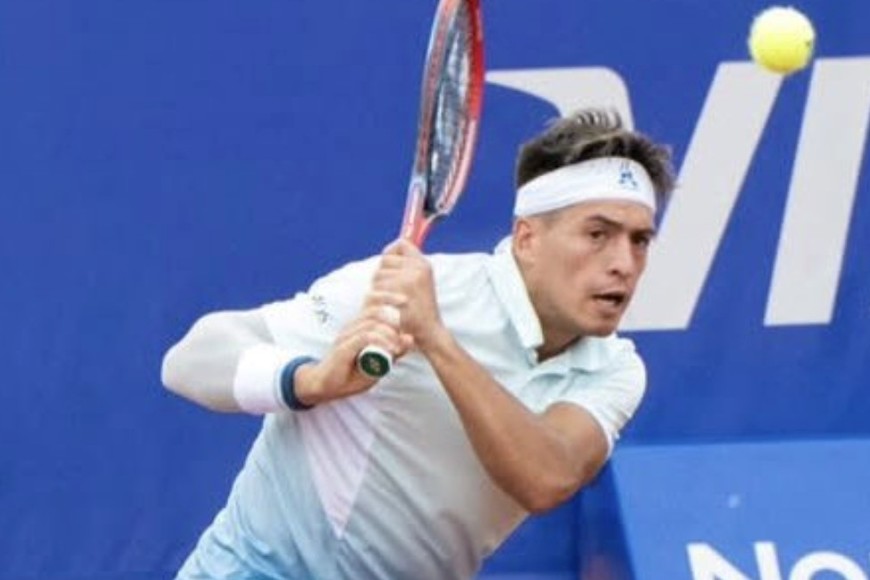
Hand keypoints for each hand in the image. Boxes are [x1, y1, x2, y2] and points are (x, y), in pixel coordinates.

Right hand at [294, 295, 412, 403]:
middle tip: (401, 339)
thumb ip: (393, 352)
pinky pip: (365, 337)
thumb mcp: (378, 364)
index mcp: (358, 326)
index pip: (371, 301)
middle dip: (393, 320)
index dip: (387, 296)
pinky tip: (390, 350)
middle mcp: (351, 327)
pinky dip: (381, 341)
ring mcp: (346, 336)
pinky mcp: (343, 347)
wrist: (325, 387)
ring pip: (372, 324)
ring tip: (397, 349)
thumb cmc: (351, 375)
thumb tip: (410, 338)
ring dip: (389, 334)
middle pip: (374, 310)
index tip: (405, 300)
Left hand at [369, 239, 446, 351]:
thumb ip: (408, 266)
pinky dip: (376, 299)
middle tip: (390, 290)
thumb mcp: (422, 282)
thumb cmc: (421, 309)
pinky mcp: (396, 294)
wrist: (428, 332)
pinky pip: (376, 289)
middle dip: (383, 273)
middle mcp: (417, 269)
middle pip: (385, 259)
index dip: (392, 252)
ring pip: (378, 275)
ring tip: (389, 301)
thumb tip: (391, 251)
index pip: (402, 244)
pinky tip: (385, 308)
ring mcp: (407, 280)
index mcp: (424, 265)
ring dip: (378, 288)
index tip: (390, 264)